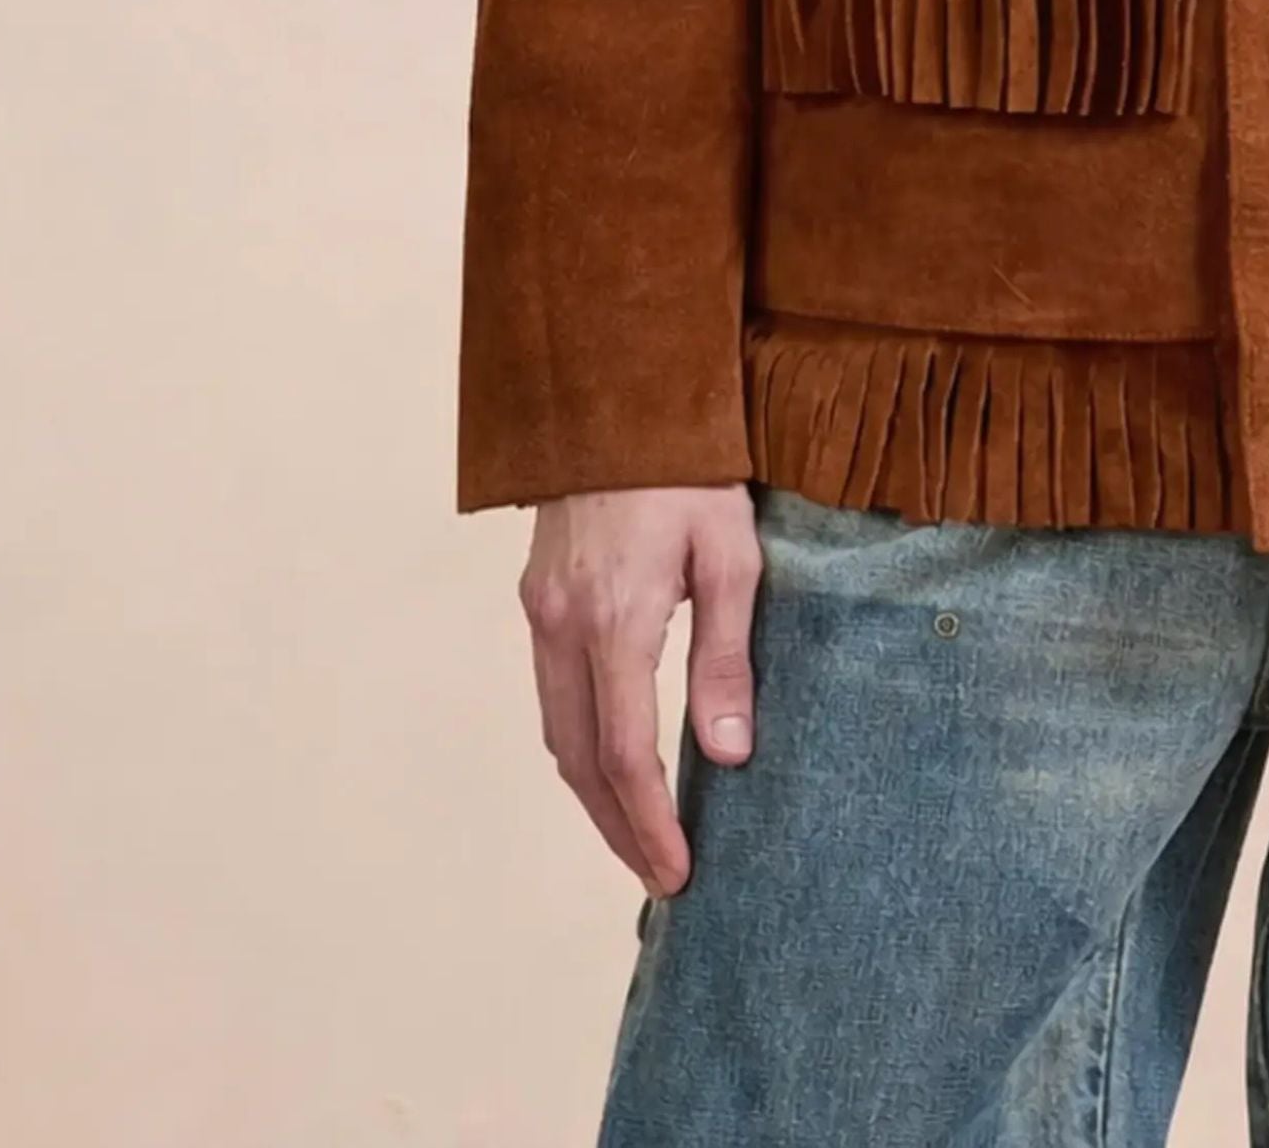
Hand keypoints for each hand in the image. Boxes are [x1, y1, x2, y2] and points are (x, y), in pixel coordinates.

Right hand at [519, 484, 763, 889]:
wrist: (613, 391)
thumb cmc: (688, 468)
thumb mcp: (731, 553)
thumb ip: (727, 655)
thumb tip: (729, 754)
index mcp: (615, 619)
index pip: (625, 754)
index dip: (649, 823)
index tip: (677, 872)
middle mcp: (562, 626)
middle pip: (579, 761)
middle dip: (617, 828)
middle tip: (660, 876)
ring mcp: (540, 612)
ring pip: (557, 732)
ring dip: (594, 793)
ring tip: (638, 833)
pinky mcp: (536, 597)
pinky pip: (551, 693)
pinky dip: (579, 743)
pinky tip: (611, 759)